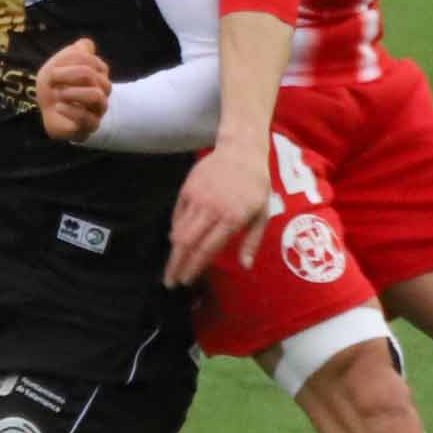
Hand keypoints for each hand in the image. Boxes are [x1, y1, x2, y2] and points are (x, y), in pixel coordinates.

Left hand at [37, 38, 111, 143]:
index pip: (94, 62)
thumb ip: (73, 52)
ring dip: (73, 92)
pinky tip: (58, 106)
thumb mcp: (58, 65)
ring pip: (96, 96)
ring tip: (58, 93)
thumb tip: (87, 45)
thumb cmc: (55, 86)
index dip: (72, 61)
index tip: (54, 67)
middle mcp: (102, 91)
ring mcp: (98, 110)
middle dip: (69, 75)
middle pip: (94, 76)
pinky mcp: (90, 126)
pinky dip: (70, 110)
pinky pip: (86, 117)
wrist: (48, 112)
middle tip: (52, 79)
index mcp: (98, 75)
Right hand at [165, 141, 277, 286]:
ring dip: (173, 251)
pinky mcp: (188, 188)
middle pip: (187, 242)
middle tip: (170, 281)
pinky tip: (175, 241)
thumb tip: (245, 266)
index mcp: (232, 218)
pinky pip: (177, 214)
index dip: (194, 267)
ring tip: (170, 266)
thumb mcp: (263, 213)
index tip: (186, 281)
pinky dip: (175, 229)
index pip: (207, 248)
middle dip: (176, 265)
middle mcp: (212, 209)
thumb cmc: (256, 186)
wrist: (241, 151)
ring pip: (179, 230)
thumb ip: (253, 241)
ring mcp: (197, 197)